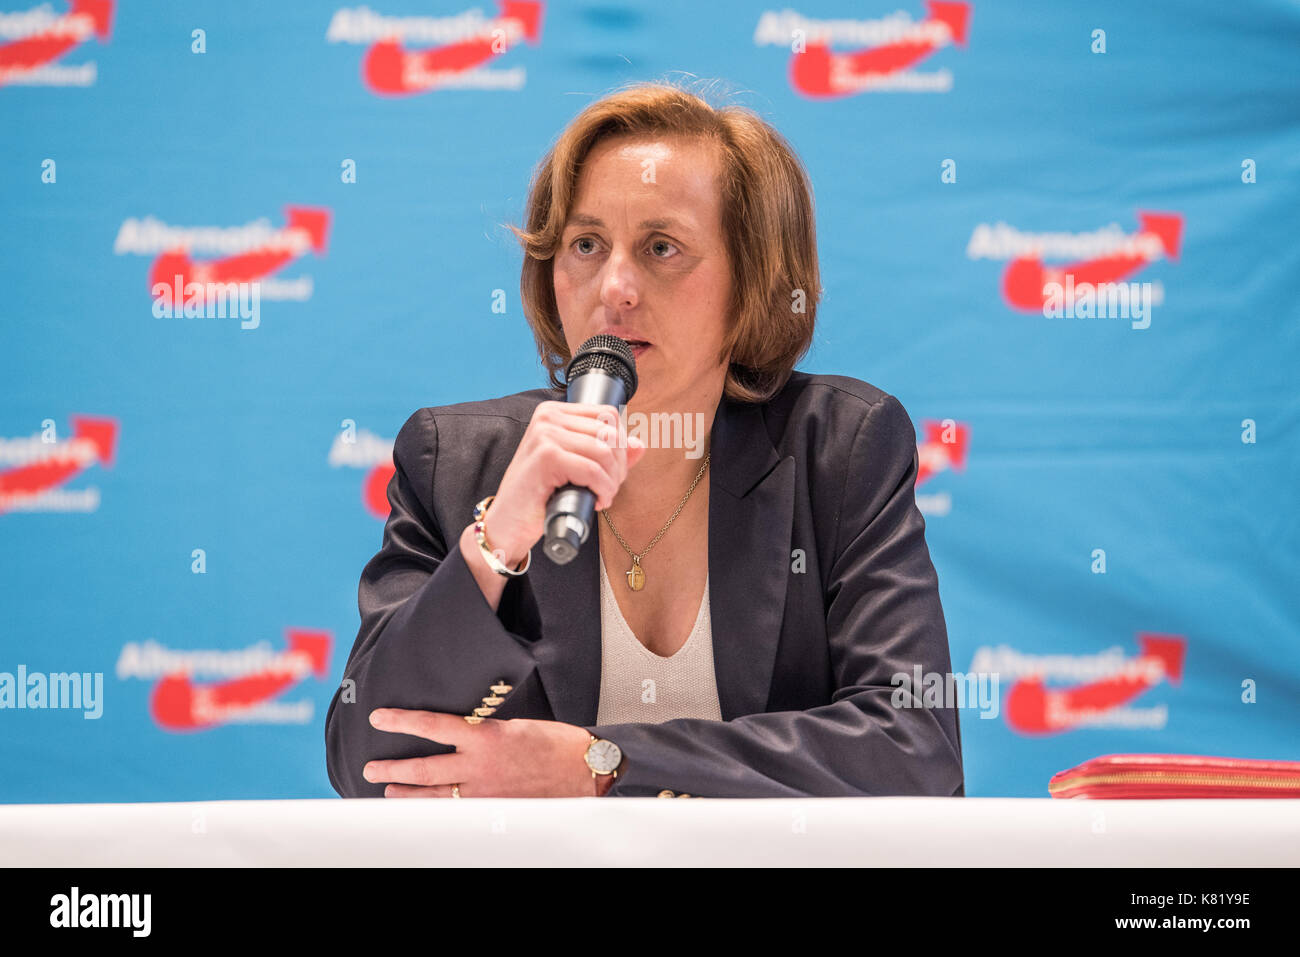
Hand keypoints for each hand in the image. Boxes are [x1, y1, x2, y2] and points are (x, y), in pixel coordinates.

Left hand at [363, 708, 600, 796]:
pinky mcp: (493, 810)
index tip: (378, 718)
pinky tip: (424, 811)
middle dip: (392, 770)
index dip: (402, 721)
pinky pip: (457, 812)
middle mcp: (479, 766)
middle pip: (424, 769)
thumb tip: (461, 733)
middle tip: (369, 769)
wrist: (583, 770)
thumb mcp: (515, 725)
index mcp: (484, 736)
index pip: (432, 725)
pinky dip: (437, 810)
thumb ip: (484, 732)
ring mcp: (484, 793)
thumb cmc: (554, 743)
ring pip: (434, 797)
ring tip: (387, 792)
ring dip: (406, 795)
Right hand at [478, 400, 647, 565]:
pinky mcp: (546, 456)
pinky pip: (592, 470)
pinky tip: (596, 501)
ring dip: (611, 481)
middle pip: (609, 432)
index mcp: (554, 412)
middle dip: (618, 466)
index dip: (620, 444)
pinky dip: (602, 489)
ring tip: (603, 496)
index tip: (612, 471)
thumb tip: (640, 444)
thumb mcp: (576, 469)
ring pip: (604, 451)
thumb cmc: (539, 496)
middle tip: (609, 489)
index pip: (608, 414)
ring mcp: (545, 434)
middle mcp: (548, 417)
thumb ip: (607, 455)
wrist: (508, 523)